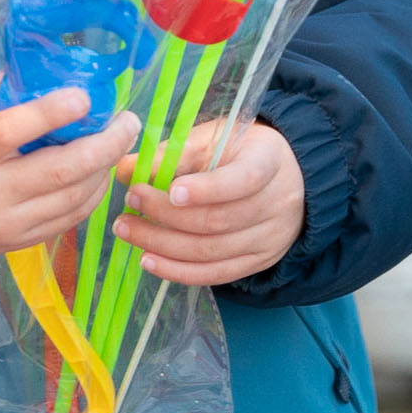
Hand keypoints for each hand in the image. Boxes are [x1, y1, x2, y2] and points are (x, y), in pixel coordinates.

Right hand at [0, 73, 141, 258]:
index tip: (85, 96)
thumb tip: (50, 76)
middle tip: (128, 120)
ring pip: (71, 199)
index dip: (51, 113)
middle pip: (58, 172)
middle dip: (104, 145)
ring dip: (104, 169)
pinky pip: (67, 220)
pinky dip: (91, 195)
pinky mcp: (16, 244)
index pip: (11, 132)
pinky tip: (100, 171)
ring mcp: (3, 225)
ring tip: (120, 140)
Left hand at [111, 118, 303, 285]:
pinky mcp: (256, 263)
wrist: (286, 179)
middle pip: (218, 220)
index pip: (244, 180)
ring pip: (212, 251)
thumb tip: (125, 168)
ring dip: (163, 244)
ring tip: (127, 229)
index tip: (172, 191)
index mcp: (269, 162)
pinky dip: (178, 271)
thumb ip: (173, 152)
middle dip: (167, 214)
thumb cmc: (241, 151)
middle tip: (130, 200)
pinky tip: (148, 260)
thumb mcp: (215, 138)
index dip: (208, 189)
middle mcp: (275, 205)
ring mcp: (268, 239)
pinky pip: (215, 274)